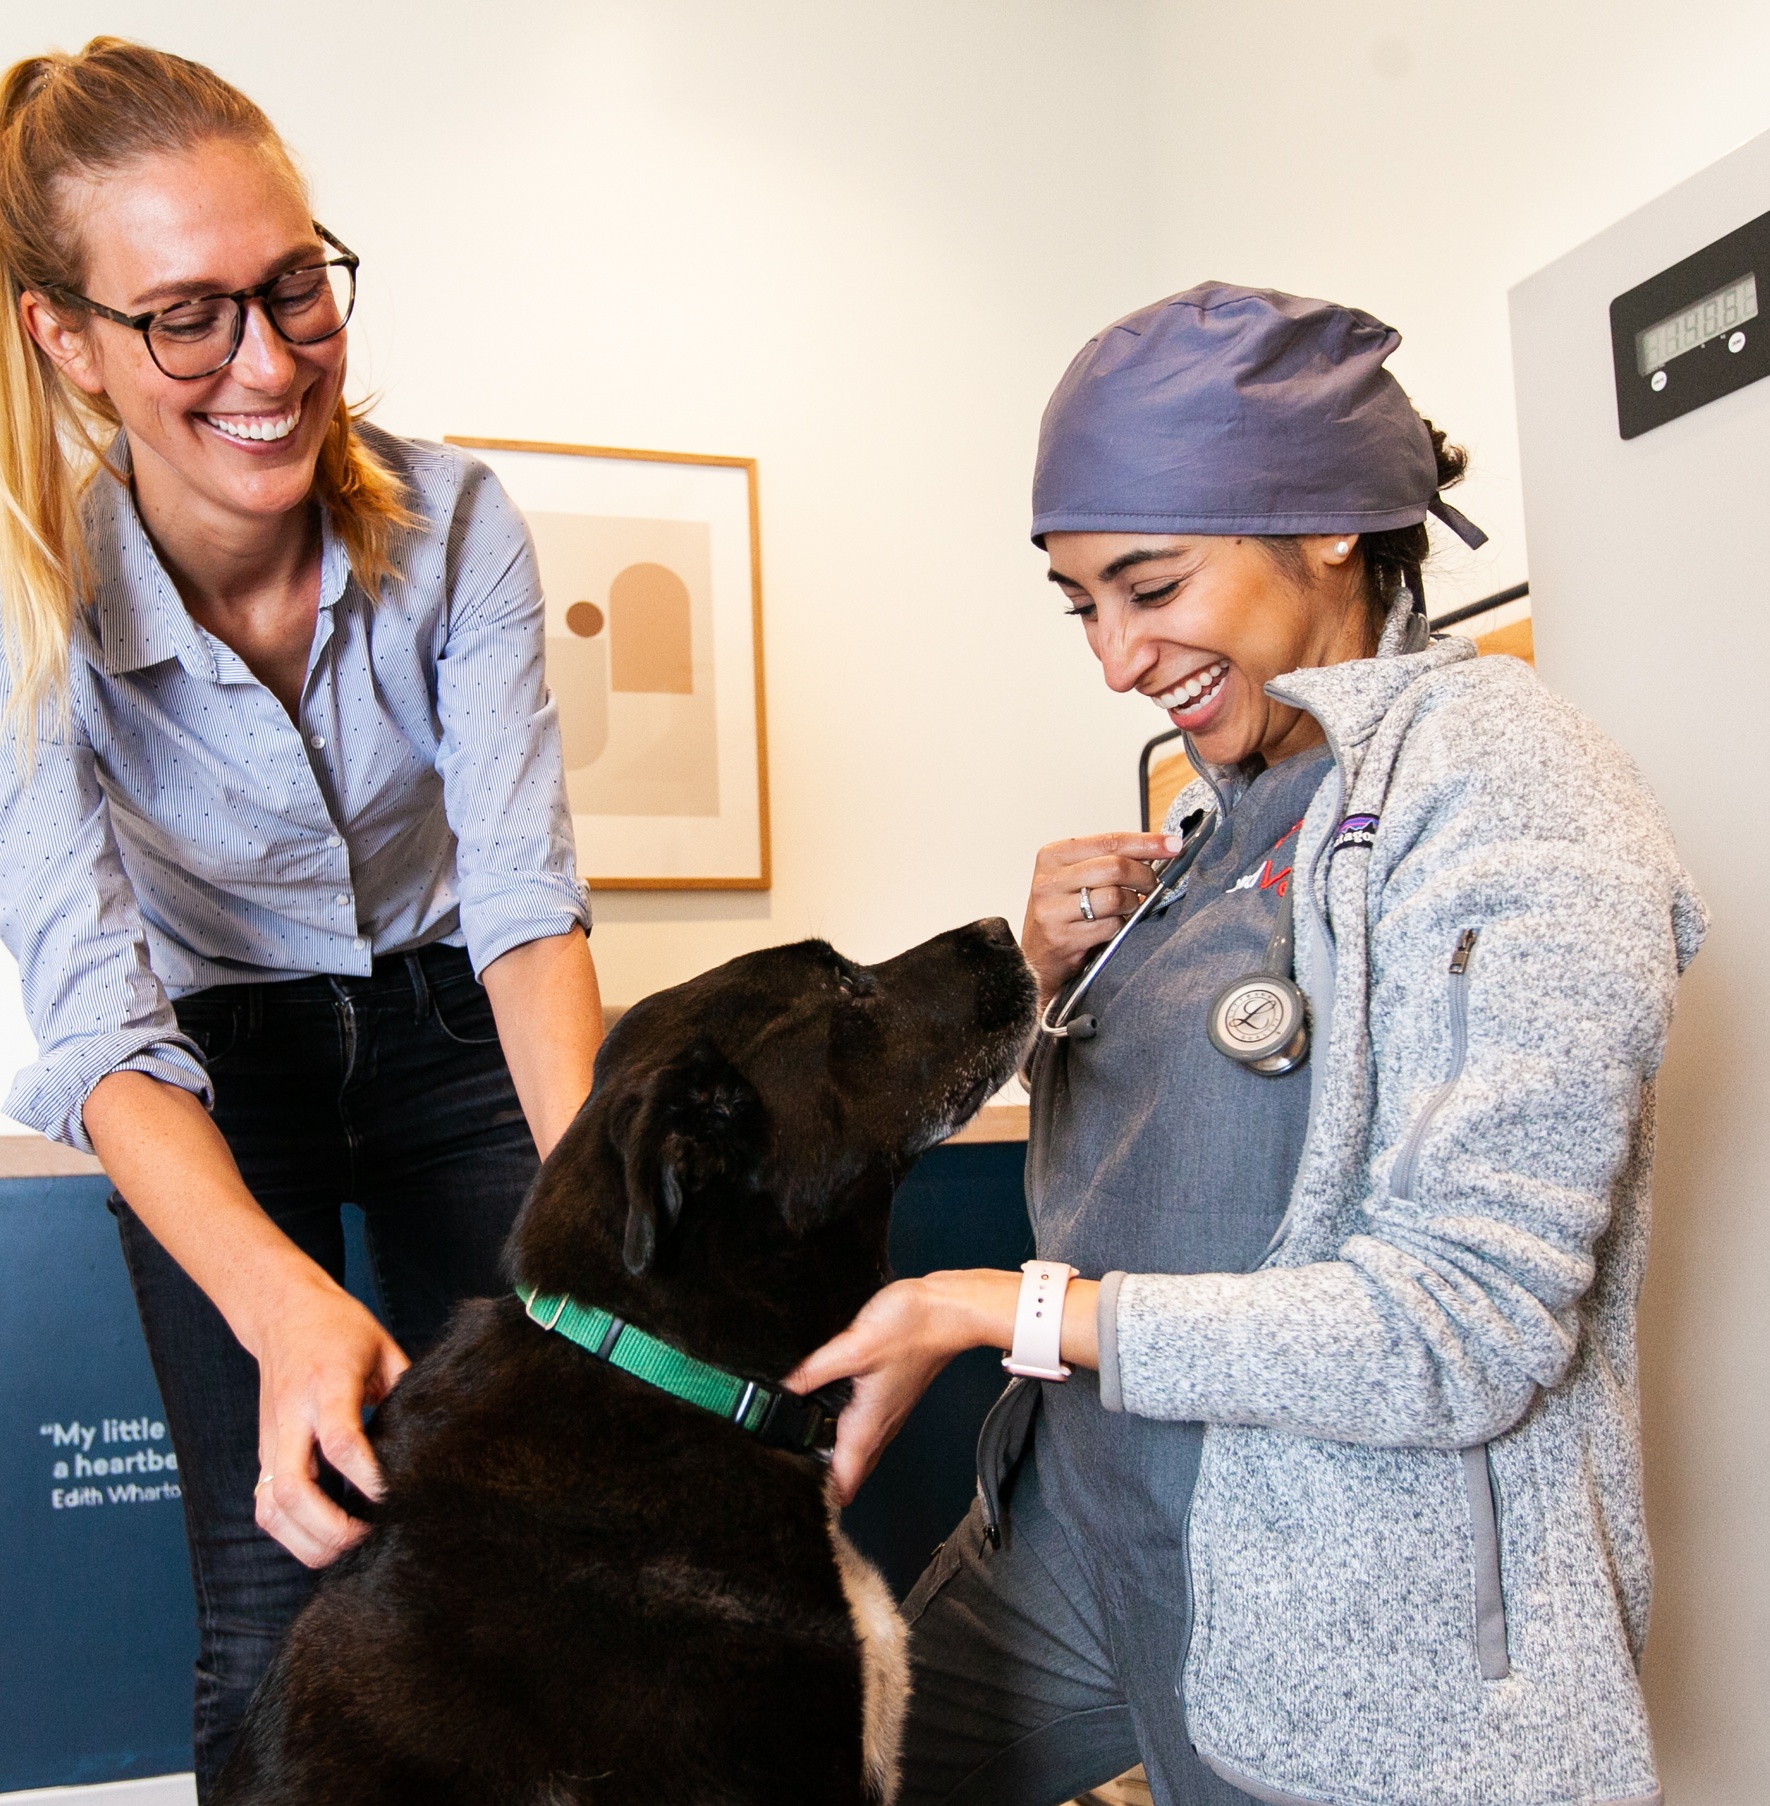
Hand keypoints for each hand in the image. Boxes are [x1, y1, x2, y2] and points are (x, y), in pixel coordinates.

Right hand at [248, 1272, 408, 1566]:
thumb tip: (430, 1437)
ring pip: (269, 1507)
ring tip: (347, 1548)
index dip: (367, 1478)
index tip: (394, 1499)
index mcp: (327, 1385)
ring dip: (305, 1540)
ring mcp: (271, 1439)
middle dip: (330, 1528)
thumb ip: (403, 1388)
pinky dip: (289, 1532)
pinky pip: (265, 1506)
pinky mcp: (264, 1453)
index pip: (340, 1442)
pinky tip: (322, 1536)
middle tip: (368, 1537)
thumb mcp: (383, 1345)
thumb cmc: (339, 1327)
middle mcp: (292, 1417)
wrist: (282, 1312)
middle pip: (293, 1489)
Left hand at [784, 1272, 1020, 1504]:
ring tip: (798, 1441)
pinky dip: (842, 1429)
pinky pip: (864, 1427)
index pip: (843, 1483)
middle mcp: (880, 1426)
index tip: (788, 1484)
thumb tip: (783, 1389)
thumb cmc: (912, 1330)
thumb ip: (814, 1370)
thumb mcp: (853, 1348)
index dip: (817, 1493)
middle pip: (849, 1472)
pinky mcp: (889, 1396)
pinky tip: (826, 1408)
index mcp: (868, 1425)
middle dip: (820, 1477)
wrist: (947, 1312)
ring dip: (831, 1453)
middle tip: (787, 1464)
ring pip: (856, 1450)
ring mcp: (887, 1413)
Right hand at [1021, 832, 1182, 1002]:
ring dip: (1131, 904)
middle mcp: (1050, 880)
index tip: (1173, 845)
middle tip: (1151, 885)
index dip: (1147, 843)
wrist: (1036, 958)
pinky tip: (1112, 927)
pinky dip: (1120, 927)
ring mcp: (1053, 910)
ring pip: (1115, 897)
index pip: (1110, 841)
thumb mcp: (1075, 877)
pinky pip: (1110, 926)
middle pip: (1115, 867)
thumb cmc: (1062, 913)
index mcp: (1054, 855)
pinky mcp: (1063, 937)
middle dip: (1144, 877)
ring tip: (1126, 908)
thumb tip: (1159, 848)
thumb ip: (1108, 860)